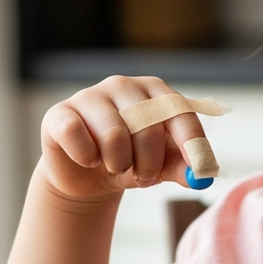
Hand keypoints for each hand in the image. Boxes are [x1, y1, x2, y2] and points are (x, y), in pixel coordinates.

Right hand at [40, 76, 205, 199]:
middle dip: (150, 163)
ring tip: (117, 168)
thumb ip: (183, 167)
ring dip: (119, 163)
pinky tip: (88, 160)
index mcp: (156, 92)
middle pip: (148, 127)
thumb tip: (201, 178)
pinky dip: (87, 158)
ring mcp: (90, 95)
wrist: (86, 174)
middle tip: (144, 177)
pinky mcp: (60, 113)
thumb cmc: (131, 160)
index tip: (199, 171)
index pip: (180, 113)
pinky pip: (77, 135)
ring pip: (114, 135)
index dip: (192, 144)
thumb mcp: (161, 165)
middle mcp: (124, 86)